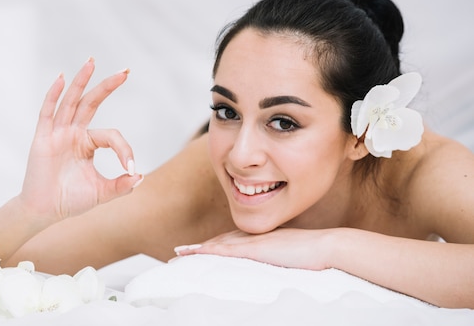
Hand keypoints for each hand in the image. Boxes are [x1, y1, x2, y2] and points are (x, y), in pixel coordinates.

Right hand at [18, 58, 142, 220]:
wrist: (44, 212)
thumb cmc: (70, 200)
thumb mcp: (101, 193)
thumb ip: (121, 186)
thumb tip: (141, 176)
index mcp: (88, 143)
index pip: (112, 136)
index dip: (125, 149)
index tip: (131, 168)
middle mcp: (73, 133)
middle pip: (92, 103)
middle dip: (108, 86)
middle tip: (126, 71)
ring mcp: (57, 133)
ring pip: (71, 101)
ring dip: (82, 81)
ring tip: (92, 62)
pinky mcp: (42, 138)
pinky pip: (47, 112)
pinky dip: (53, 95)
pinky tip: (61, 78)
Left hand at [174, 228, 333, 270]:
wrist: (328, 247)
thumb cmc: (316, 256)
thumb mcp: (292, 258)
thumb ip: (280, 261)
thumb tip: (276, 269)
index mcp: (262, 240)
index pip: (232, 243)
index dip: (213, 247)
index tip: (198, 252)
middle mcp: (254, 238)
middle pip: (220, 242)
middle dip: (199, 248)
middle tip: (179, 254)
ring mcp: (253, 242)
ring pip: (218, 244)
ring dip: (197, 250)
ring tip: (179, 255)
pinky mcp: (254, 248)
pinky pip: (225, 249)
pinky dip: (208, 250)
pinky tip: (194, 253)